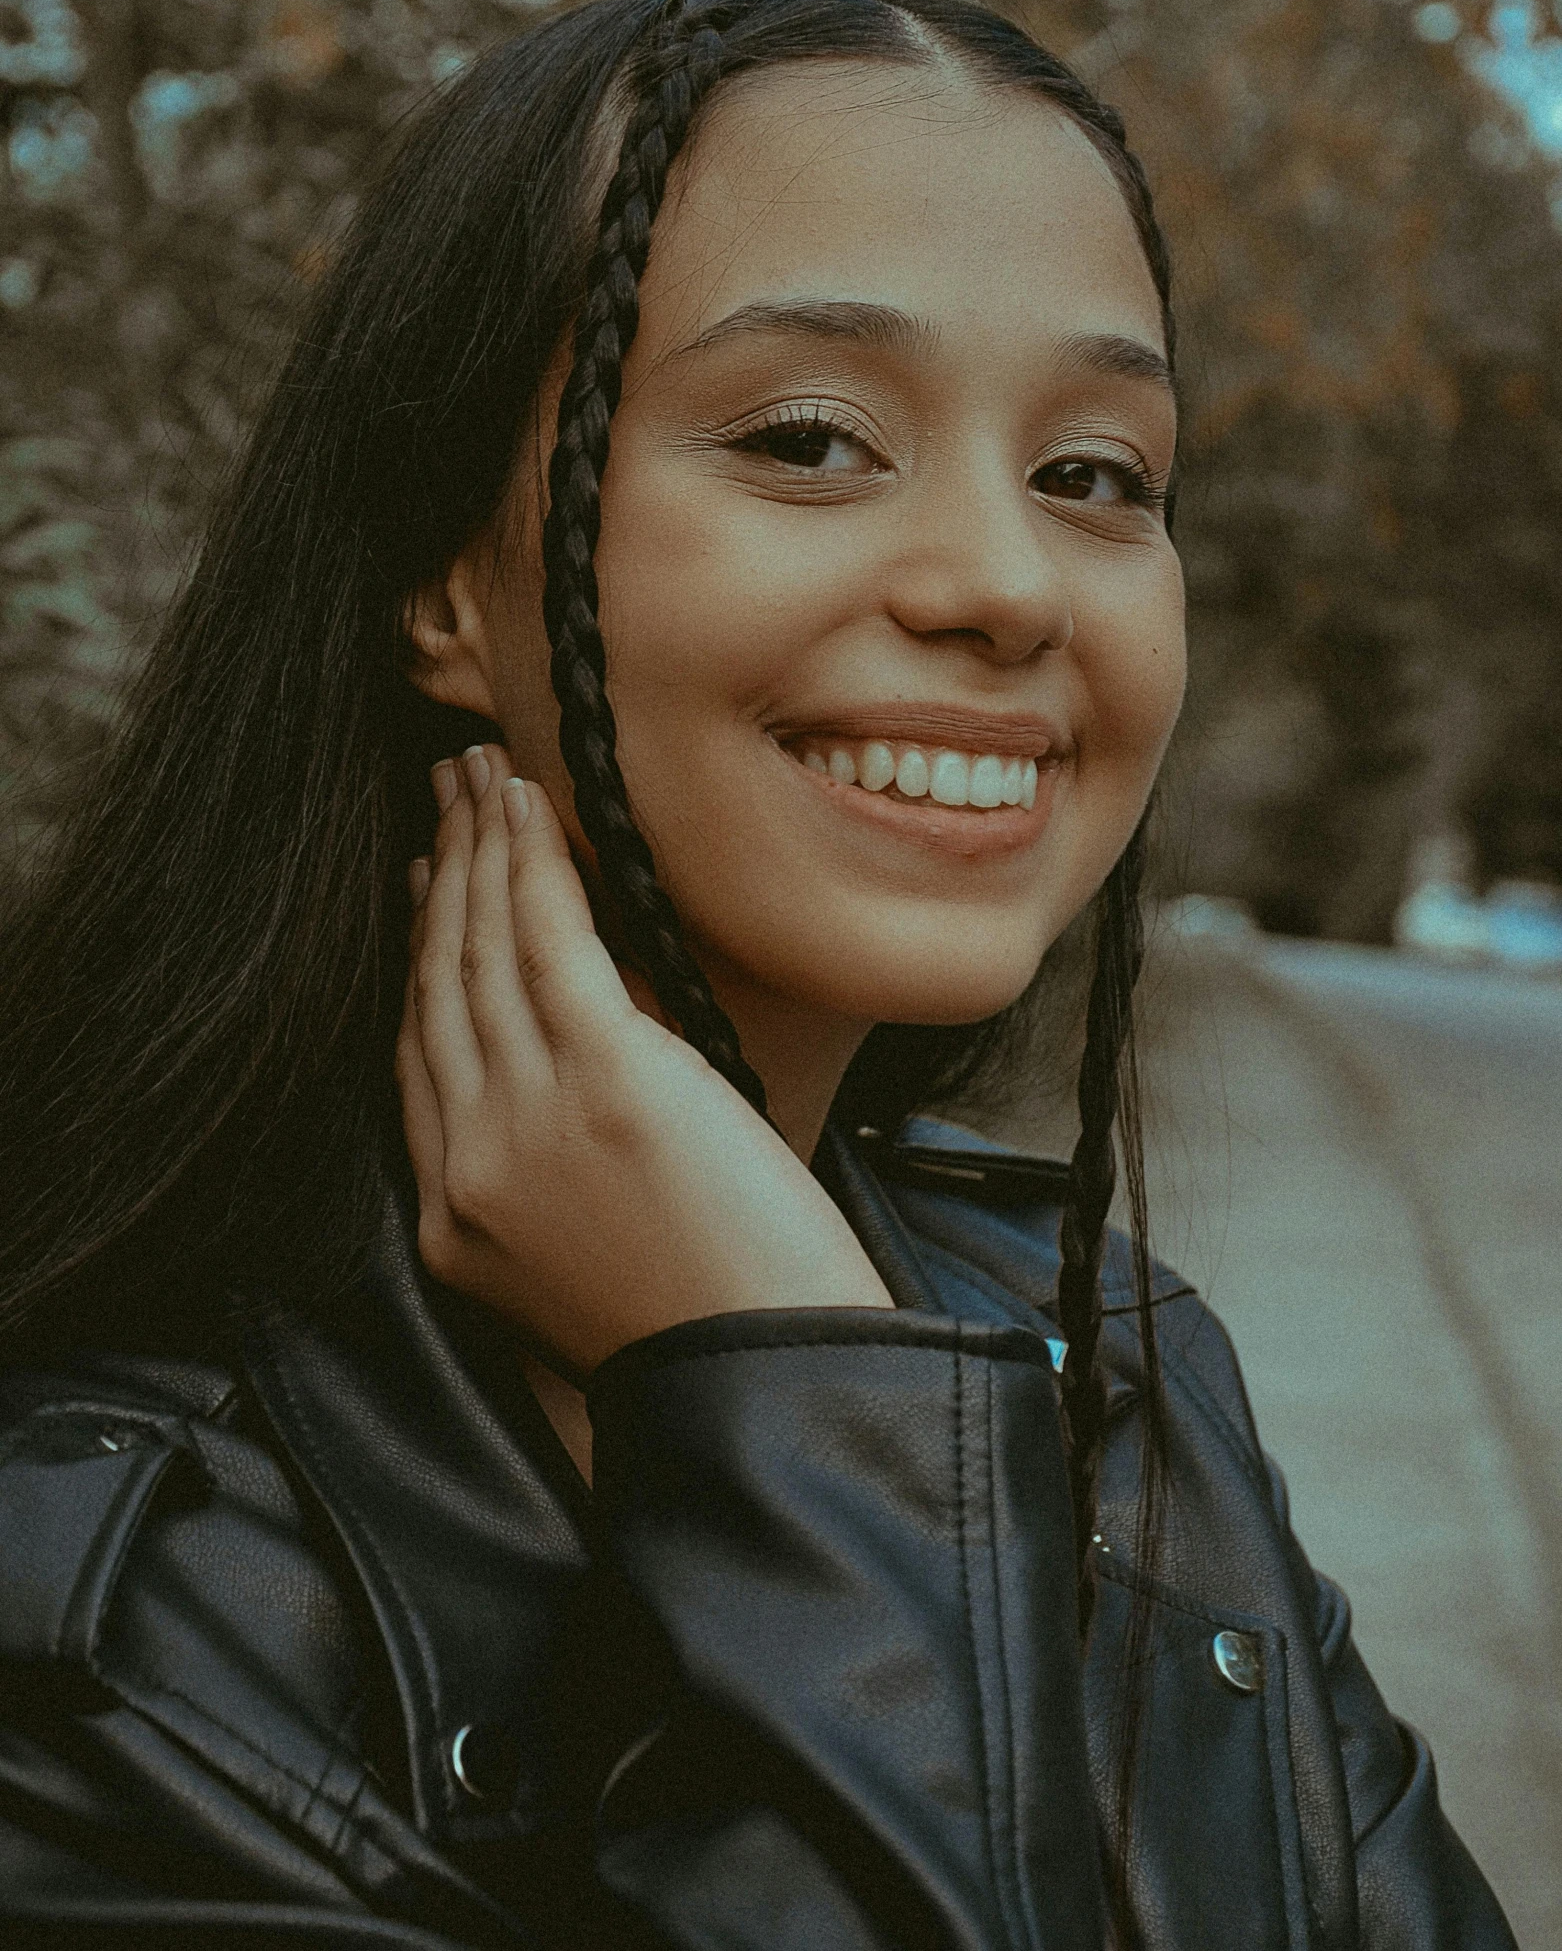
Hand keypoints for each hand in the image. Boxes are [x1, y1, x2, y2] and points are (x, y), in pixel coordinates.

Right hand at [396, 745, 892, 1377]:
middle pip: (436, 988)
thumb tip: (585, 1059)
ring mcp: (526, 1119)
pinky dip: (533, 865)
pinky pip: (548, 943)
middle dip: (435, 879)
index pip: (419, 1056)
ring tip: (476, 776)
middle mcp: (469, 1165)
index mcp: (456, 1220)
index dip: (416, 958)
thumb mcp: (591, 1256)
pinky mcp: (605, 1079)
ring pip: (479, 952)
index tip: (421, 887)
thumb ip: (556, 1168)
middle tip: (440, 798)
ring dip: (475, 849)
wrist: (769, 1387)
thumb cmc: (717, 1329)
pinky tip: (525, 807)